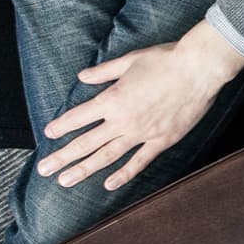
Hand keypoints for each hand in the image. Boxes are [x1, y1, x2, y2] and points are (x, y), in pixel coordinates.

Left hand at [36, 22, 243, 190]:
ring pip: (107, 156)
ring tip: (65, 181)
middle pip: (86, 142)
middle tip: (44, 169)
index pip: (78, 117)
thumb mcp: (129, 61)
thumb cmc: (165, 60)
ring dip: (84, 169)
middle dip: (62, 157)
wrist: (199, 69)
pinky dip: (124, 174)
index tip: (48, 134)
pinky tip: (109, 184)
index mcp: (112, 99)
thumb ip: (103, 72)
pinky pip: (140, 161)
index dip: (60, 126)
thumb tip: (81, 77)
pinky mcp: (162, 140)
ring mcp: (143, 133)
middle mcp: (123, 120)